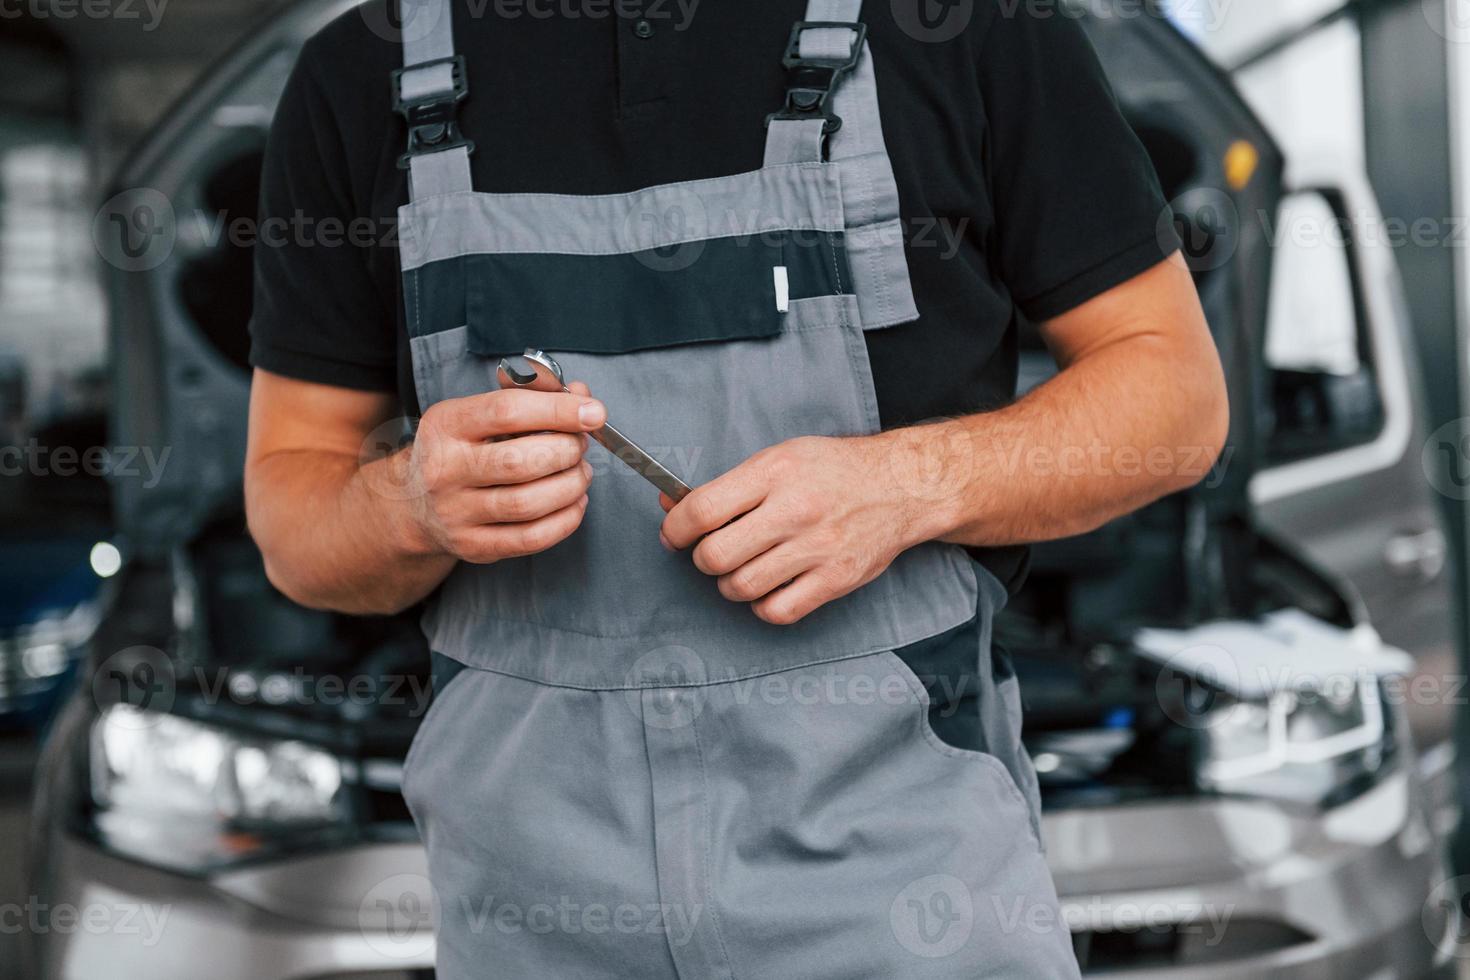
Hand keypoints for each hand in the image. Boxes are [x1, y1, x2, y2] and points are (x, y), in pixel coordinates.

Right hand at [403, 382, 605, 562]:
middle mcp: (444, 469)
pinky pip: (531, 538)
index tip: (594, 413)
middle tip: (580, 445)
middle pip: (520, 461)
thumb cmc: (462, 450)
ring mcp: (455, 513)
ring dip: (570, 485)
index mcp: (446, 424)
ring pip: (528, 503)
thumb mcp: (481, 414)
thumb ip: (532, 398)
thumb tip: (582, 396)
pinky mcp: (473, 546)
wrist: (414, 504)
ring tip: (581, 473)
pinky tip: (574, 503)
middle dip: (566, 451)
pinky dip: (565, 520)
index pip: (507, 411)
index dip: (558, 411)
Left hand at [659, 434, 934, 624]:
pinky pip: (777, 611)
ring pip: (741, 587)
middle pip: (715, 556)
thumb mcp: (778, 459)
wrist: (901, 486)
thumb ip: (727, 486)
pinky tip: (770, 587)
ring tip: (744, 568)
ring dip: (731, 584)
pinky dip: (763, 605)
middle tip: (713, 553)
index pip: (702, 510)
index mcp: (774, 472)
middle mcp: (795, 510)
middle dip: (703, 560)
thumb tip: (669, 506)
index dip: (676, 529)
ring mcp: (817, 547)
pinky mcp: (835, 579)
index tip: (675, 535)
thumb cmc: (833, 471)